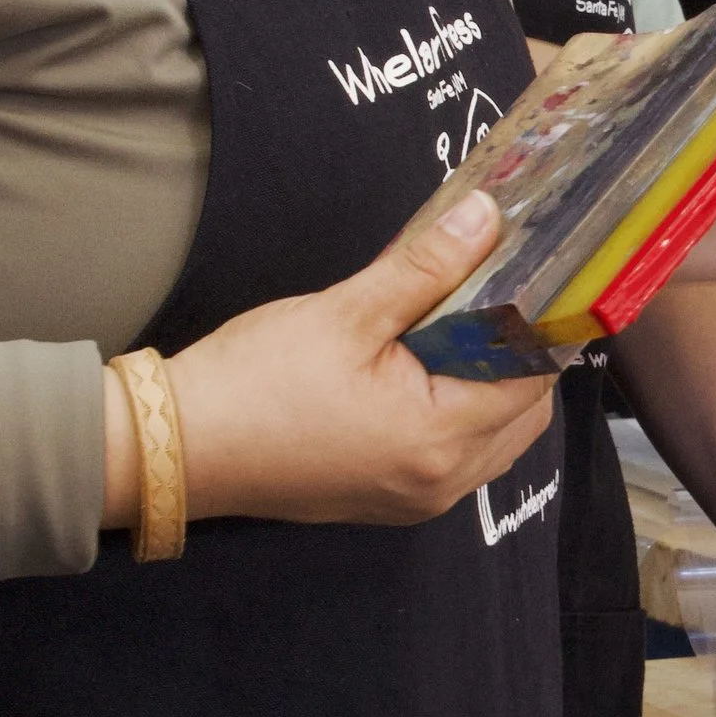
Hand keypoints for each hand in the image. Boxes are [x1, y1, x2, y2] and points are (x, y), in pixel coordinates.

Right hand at [102, 190, 557, 529]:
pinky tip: (420, 368)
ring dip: (486, 385)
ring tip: (450, 328)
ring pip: (492, 438)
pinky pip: (454, 456)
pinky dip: (455, 413)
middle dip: (515, 354)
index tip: (531, 278)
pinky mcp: (389, 499)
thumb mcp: (347, 311)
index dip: (537, 325)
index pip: (532, 380)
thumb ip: (427, 266)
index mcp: (441, 440)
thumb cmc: (253, 383)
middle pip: (522, 414)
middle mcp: (441, 482)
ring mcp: (416, 498)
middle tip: (487, 295)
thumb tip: (486, 218)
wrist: (178, 447)